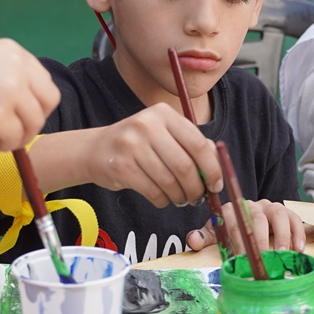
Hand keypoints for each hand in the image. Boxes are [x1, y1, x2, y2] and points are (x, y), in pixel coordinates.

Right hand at [0, 38, 60, 150]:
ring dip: (20, 135)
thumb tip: (27, 103)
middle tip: (16, 130)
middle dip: (36, 119)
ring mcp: (10, 91)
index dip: (36, 102)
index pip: (43, 80)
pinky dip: (7, 145)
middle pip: (49, 100)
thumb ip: (5, 74)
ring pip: (35, 122)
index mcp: (12, 51)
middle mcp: (16, 67)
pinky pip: (17, 138)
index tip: (20, 114)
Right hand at [87, 103, 223, 207]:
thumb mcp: (164, 133)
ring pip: (169, 181)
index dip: (212, 168)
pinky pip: (153, 192)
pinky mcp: (121, 166)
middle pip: (184, 165)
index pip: (197, 143)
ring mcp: (131, 145)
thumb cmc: (138, 143)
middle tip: (198, 198)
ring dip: (180, 197)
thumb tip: (216, 167)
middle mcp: (147, 125)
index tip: (216, 185)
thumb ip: (191, 144)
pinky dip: (163, 200)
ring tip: (181, 199)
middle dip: (196, 188)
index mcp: (163, 113)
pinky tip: (163, 198)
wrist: (96, 150)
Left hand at [186, 199, 304, 253]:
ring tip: (281, 254)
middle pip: (256, 219)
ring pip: (277, 216)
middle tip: (262, 259)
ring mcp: (270, 207)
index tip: (240, 259)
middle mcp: (251, 205)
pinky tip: (298, 249)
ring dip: (280, 236)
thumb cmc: (233, 232)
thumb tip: (193, 241)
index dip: (237, 240)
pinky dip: (298, 233)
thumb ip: (205, 238)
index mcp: (232, 210)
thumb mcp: (218, 234)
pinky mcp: (286, 212)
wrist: (250, 219)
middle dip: (259, 240)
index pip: (233, 222)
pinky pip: (294, 218)